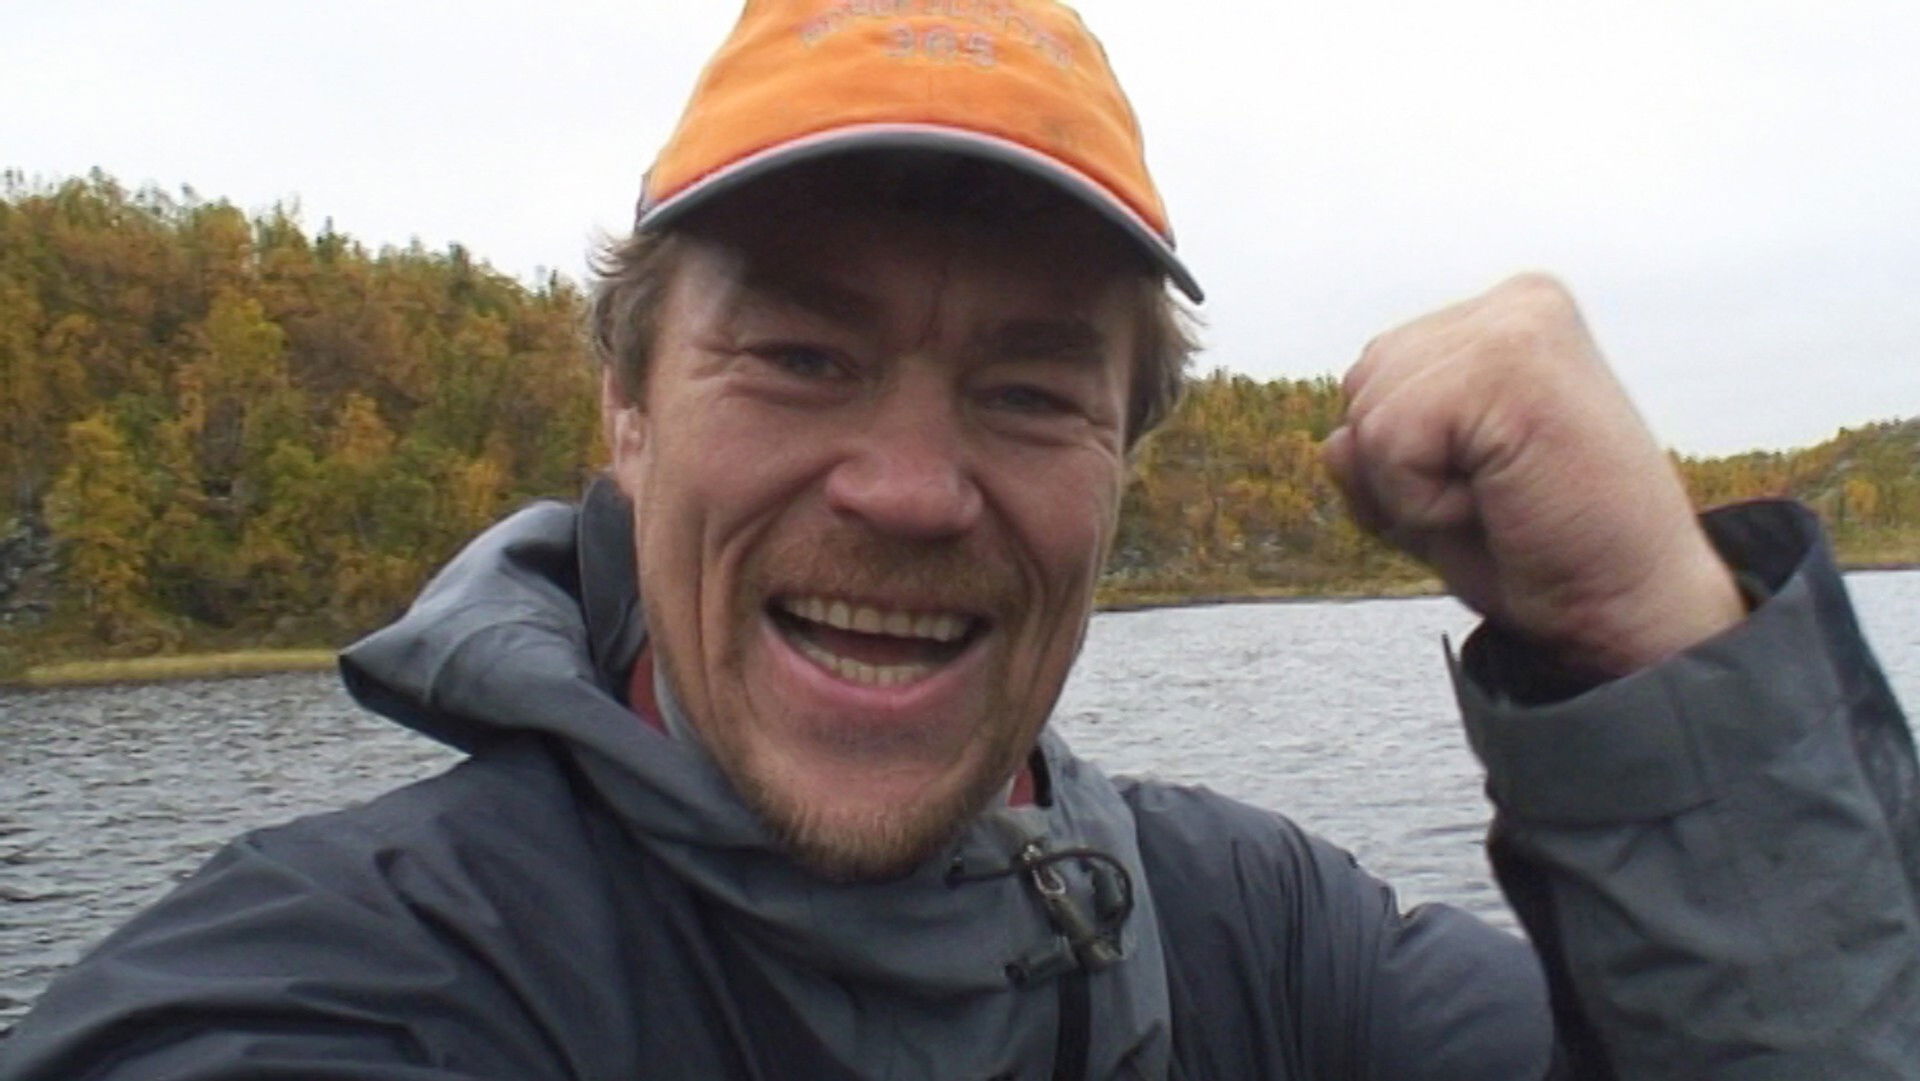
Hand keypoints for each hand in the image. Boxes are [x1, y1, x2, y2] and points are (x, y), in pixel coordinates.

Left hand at [1321, 273, 1743, 677]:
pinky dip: (1422, 501)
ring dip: (1415, 489)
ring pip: (1370, 414)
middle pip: (1362, 387)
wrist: (1632, 612)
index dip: (1407, 463)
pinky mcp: (1509, 362)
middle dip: (1403, 471)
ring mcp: (1517, 325)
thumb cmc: (1544, 557)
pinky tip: (1501, 504)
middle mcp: (1517, 305)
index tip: (1495, 491)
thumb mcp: (1432, 497)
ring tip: (1505, 501)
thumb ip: (1375, 454)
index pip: (1376, 378)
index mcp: (1507, 321)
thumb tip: (1335, 442)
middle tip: (1501, 502)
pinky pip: (1386, 440)